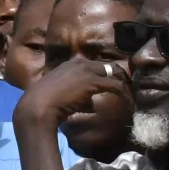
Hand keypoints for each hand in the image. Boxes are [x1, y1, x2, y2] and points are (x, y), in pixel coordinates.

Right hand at [13, 57, 129, 133]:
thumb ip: (78, 96)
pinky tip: (129, 105)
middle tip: (127, 91)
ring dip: (123, 87)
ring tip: (130, 98)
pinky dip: (124, 95)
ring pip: (113, 74)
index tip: (114, 87)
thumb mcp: (61, 95)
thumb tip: (92, 103)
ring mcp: (86, 70)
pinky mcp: (93, 81)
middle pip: (107, 67)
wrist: (38, 106)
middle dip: (118, 78)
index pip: (95, 66)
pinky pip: (115, 86)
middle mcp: (79, 63)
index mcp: (70, 64)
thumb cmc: (44, 103)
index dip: (106, 76)